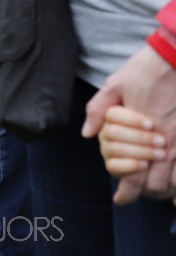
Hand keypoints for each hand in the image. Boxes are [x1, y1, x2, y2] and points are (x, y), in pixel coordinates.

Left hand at [84, 44, 175, 203]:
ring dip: (167, 187)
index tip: (120, 198)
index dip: (127, 193)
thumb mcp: (114, 85)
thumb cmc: (144, 70)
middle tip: (138, 188)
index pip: (133, 177)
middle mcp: (165, 143)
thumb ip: (99, 110)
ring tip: (159, 187)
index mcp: (140, 133)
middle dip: (147, 191)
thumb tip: (87, 134)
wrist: (175, 56)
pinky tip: (175, 187)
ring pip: (175, 181)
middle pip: (157, 186)